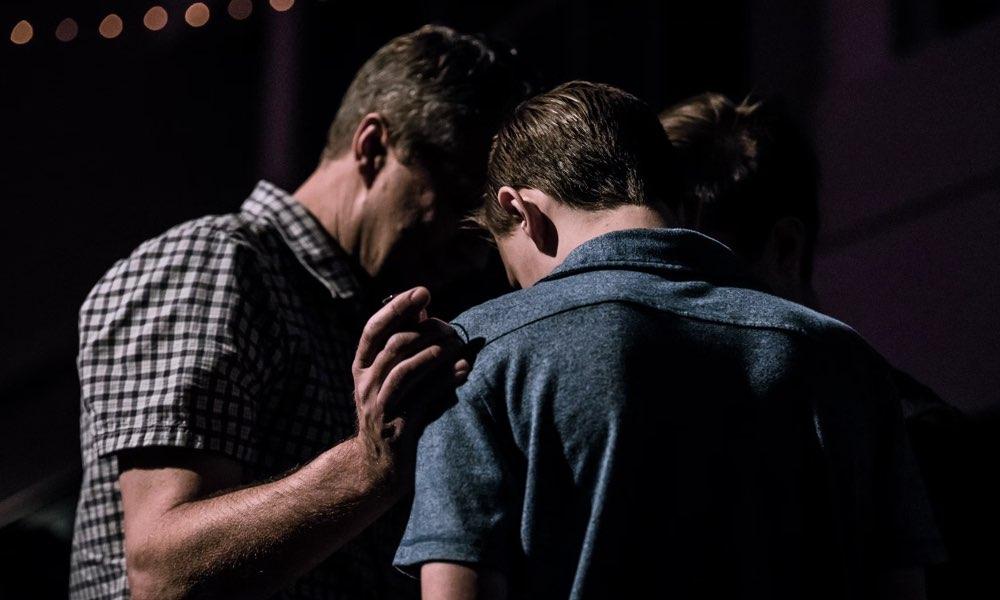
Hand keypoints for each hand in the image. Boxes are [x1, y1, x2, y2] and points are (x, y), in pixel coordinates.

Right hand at [352, 287, 469, 467]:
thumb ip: (404, 344)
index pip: (374, 329)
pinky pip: (422, 398)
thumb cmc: (394, 410)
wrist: (379, 466)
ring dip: (435, 354)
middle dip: (426, 332)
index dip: (397, 307)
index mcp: (362, 366)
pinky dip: (444, 381)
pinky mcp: (398, 427)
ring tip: (457, 345)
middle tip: (451, 328)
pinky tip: (463, 370)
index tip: (423, 291)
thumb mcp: (391, 377)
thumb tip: (423, 309)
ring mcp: (380, 407)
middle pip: (394, 346)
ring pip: (404, 370)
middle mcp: (365, 384)